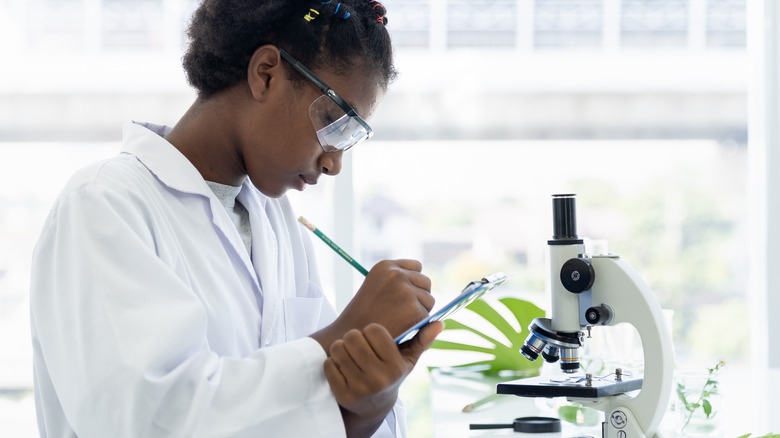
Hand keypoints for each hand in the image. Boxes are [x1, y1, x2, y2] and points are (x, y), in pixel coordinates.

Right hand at [311, 259, 433, 351]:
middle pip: (425, 282)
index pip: (416, 266)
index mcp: (385, 266)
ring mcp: (406, 291)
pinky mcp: (414, 310)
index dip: (413, 282)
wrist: (349, 336)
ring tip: (399, 320)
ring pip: (429, 300)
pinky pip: (427, 316)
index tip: (404, 295)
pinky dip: (417, 325)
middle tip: (402, 312)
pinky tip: (400, 328)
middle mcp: (397, 274)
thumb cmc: (362, 315)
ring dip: (420, 311)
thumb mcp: (376, 288)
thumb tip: (424, 283)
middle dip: (419, 296)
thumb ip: (397, 282)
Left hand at [323, 322, 442, 437]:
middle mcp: (378, 378)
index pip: (373, 330)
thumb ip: (422, 340)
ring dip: (341, 348)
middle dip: (353, 337)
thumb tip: (439, 323)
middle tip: (358, 344)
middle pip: (353, 337)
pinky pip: (328, 364)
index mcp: (395, 366)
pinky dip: (332, 363)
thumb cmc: (391, 374)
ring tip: (350, 355)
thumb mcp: (407, 359)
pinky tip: (343, 368)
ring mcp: (359, 387)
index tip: (373, 337)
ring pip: (338, 348)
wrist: (373, 406)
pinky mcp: (342, 394)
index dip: (371, 330)